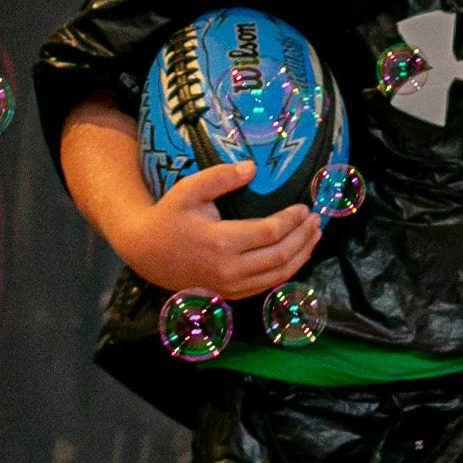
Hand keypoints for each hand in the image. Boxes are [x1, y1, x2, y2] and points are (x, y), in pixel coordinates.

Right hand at [125, 160, 321, 299]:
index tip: (304, 207)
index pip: (270, 233)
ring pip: (278, 275)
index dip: (292, 220)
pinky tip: (297, 255)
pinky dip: (287, 271)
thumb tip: (252, 168)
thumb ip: (220, 177)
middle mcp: (229, 269)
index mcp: (221, 242)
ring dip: (302, 255)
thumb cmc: (168, 216)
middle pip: (280, 256)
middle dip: (303, 237)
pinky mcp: (230, 293)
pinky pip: (267, 286)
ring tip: (315, 236)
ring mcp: (230, 286)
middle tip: (317, 219)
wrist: (146, 253)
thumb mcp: (189, 190)